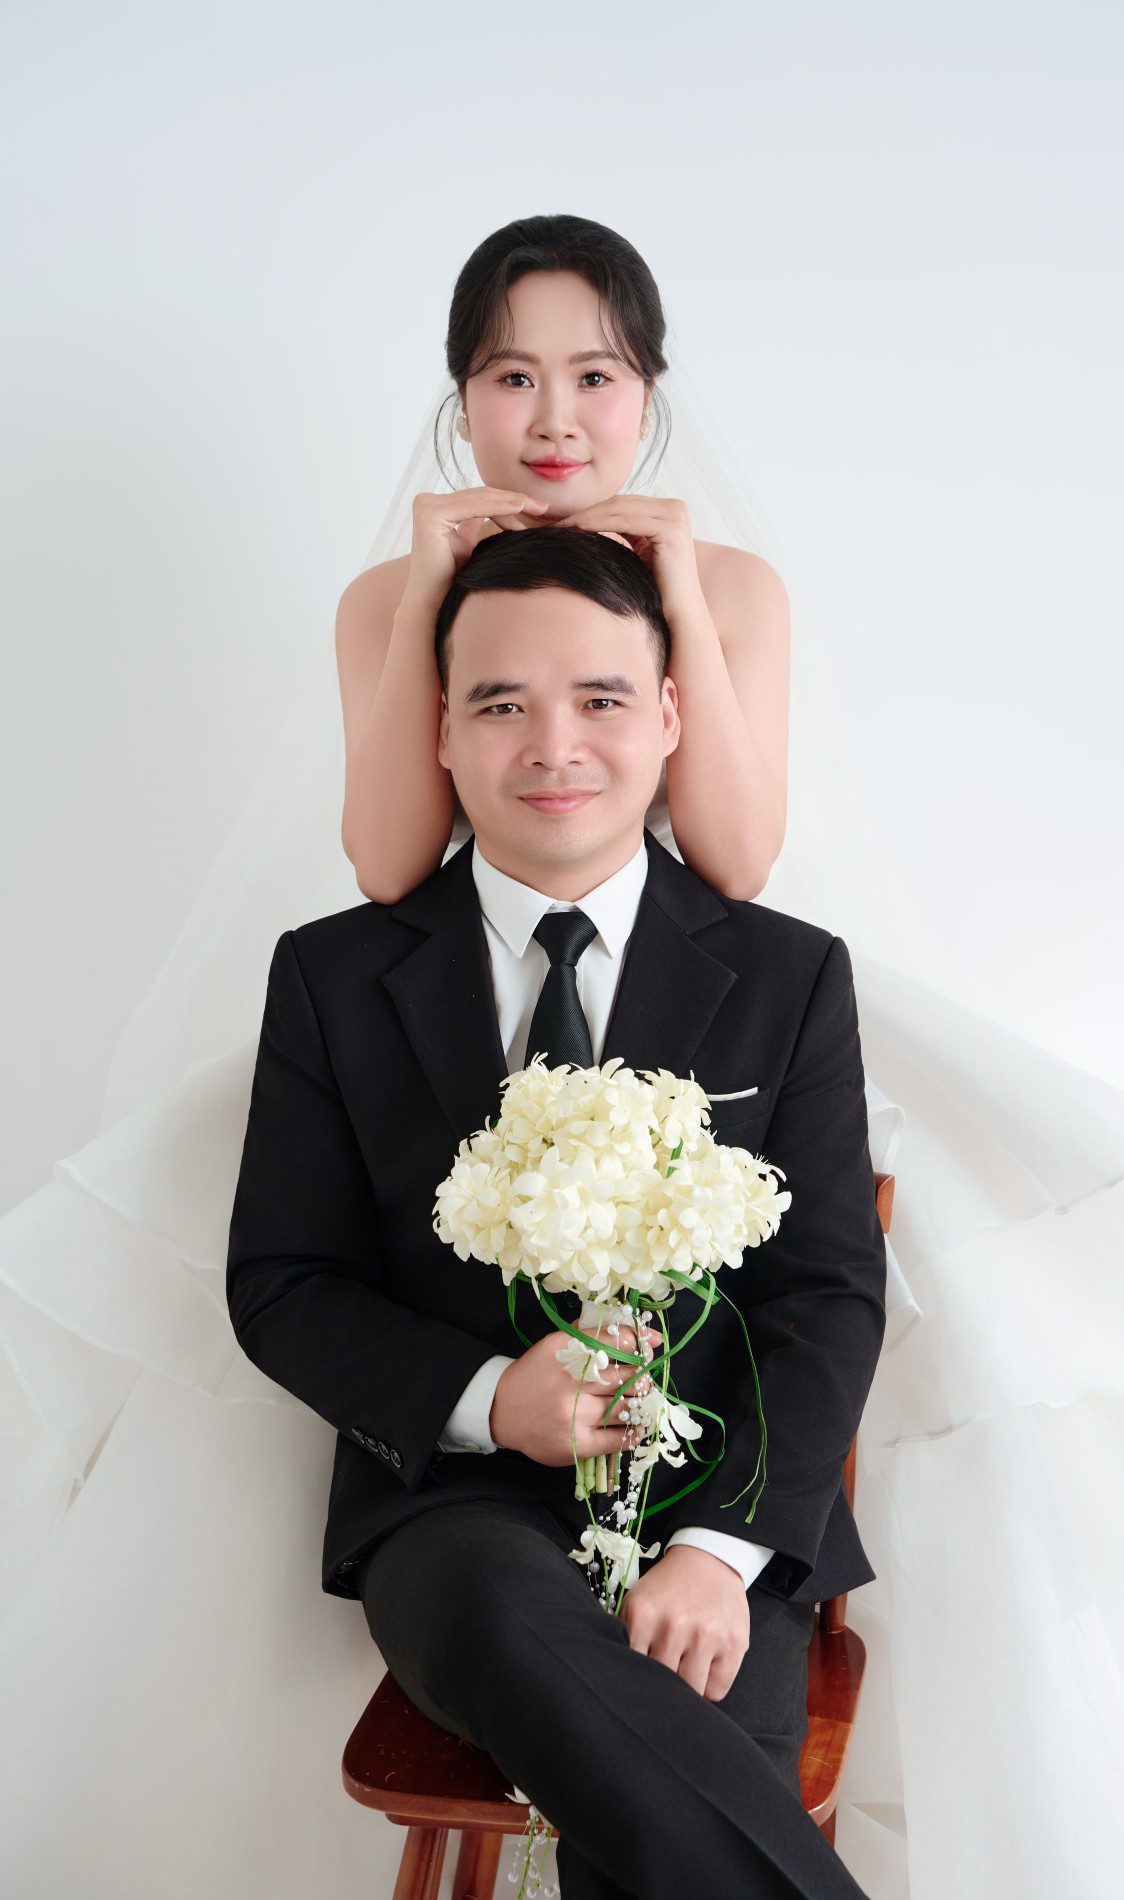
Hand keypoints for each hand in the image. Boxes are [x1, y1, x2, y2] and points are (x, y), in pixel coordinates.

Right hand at [400, 486, 548, 611]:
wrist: (433, 605)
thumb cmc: (452, 582)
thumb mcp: (467, 546)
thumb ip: (474, 523)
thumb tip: (497, 510)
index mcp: (435, 507)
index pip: (478, 498)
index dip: (508, 501)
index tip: (535, 510)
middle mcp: (426, 502)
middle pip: (480, 495)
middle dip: (514, 500)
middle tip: (543, 506)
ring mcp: (426, 506)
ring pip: (479, 499)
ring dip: (512, 502)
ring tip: (538, 508)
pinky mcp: (430, 515)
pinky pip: (473, 507)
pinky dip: (499, 507)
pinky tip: (520, 509)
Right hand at [489, 1318, 662, 1466]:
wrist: (502, 1411)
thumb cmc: (536, 1374)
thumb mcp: (556, 1344)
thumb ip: (592, 1332)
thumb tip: (638, 1329)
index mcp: (567, 1351)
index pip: (618, 1341)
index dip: (639, 1343)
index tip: (645, 1347)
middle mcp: (571, 1382)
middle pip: (628, 1376)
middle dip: (642, 1374)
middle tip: (641, 1375)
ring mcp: (575, 1415)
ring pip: (627, 1406)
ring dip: (640, 1402)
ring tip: (638, 1399)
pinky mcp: (577, 1444)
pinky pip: (619, 1439)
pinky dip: (634, 1431)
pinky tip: (636, 1424)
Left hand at [553, 495, 702, 617]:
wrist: (679, 613)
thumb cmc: (655, 588)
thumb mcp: (640, 551)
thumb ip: (627, 529)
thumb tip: (593, 517)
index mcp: (669, 510)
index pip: (624, 502)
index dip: (594, 509)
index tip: (568, 520)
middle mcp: (676, 507)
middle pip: (622, 502)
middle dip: (589, 510)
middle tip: (560, 522)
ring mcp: (675, 516)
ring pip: (621, 508)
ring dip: (589, 515)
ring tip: (565, 525)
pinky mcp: (670, 528)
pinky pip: (626, 521)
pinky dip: (600, 523)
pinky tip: (579, 528)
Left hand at [620, 1544, 749, 1701]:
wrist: (709, 1561)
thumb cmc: (670, 1589)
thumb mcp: (637, 1603)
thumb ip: (626, 1636)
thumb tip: (623, 1675)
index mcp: (643, 1615)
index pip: (634, 1671)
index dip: (639, 1677)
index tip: (645, 1675)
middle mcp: (674, 1625)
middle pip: (662, 1683)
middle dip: (663, 1683)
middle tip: (667, 1672)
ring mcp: (706, 1635)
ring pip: (690, 1691)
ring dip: (687, 1687)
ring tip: (687, 1669)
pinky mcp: (734, 1643)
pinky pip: (717, 1691)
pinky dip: (709, 1689)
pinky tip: (706, 1669)